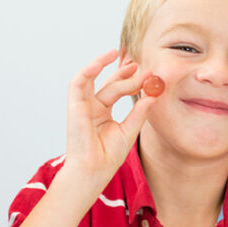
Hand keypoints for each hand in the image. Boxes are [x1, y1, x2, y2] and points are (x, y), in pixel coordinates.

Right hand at [64, 50, 158, 179]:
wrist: (93, 171)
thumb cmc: (107, 157)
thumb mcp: (129, 131)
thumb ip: (139, 113)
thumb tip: (153, 96)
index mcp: (103, 113)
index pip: (116, 90)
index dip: (130, 79)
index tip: (148, 73)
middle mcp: (92, 108)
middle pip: (108, 83)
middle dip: (124, 73)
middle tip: (142, 66)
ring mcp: (83, 106)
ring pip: (94, 80)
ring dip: (103, 64)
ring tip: (118, 55)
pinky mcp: (74, 106)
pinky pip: (78, 83)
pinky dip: (88, 70)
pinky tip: (102, 61)